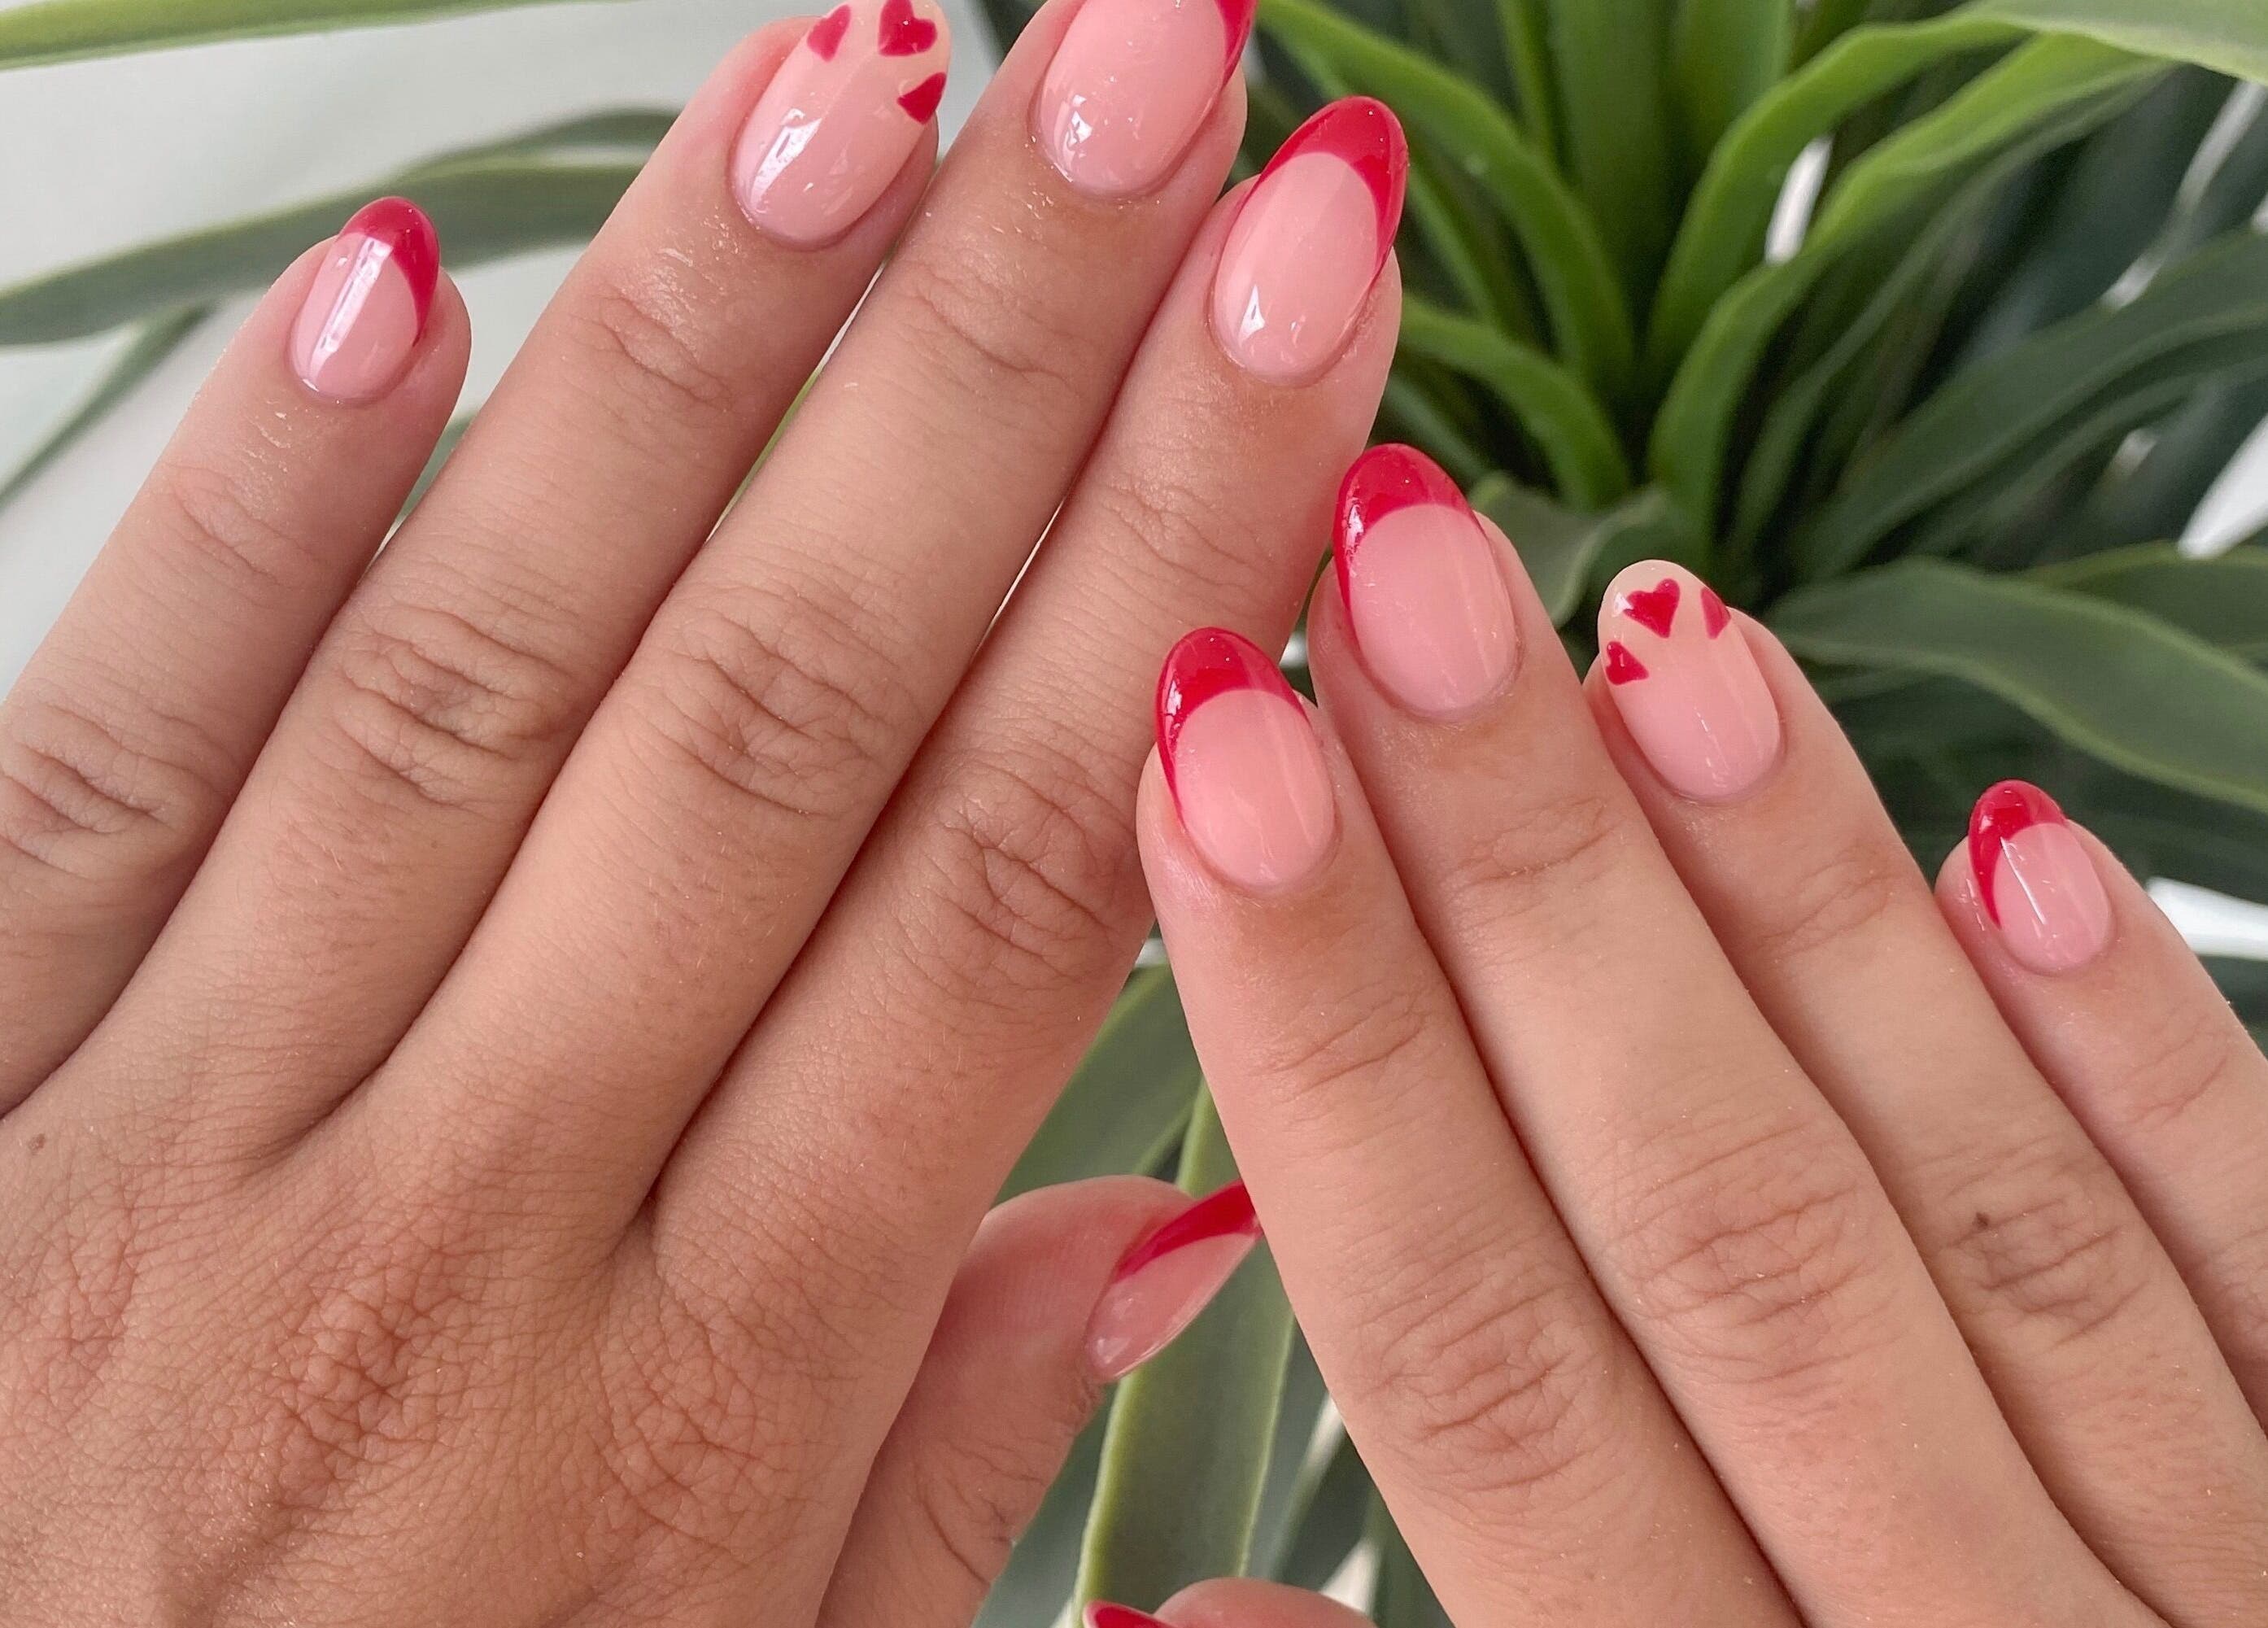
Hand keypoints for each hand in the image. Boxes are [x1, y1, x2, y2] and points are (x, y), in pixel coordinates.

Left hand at [0, 5, 1404, 1617]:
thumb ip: (949, 1482)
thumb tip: (1170, 1212)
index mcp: (693, 1409)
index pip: (1014, 893)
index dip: (1186, 573)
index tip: (1307, 324)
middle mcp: (455, 1225)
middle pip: (789, 714)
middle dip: (1008, 361)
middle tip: (1160, 82)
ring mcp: (167, 1131)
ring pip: (483, 673)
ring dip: (696, 354)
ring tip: (876, 82)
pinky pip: (101, 748)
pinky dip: (260, 505)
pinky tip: (416, 282)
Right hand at [1135, 445, 2267, 1625]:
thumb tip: (1157, 1612)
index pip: (1472, 1365)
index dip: (1326, 1051)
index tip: (1205, 760)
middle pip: (1705, 1227)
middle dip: (1517, 890)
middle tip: (1386, 576)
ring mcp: (2213, 1586)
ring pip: (1968, 1209)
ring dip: (1791, 912)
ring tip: (1644, 624)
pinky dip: (2151, 1066)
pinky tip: (2015, 846)